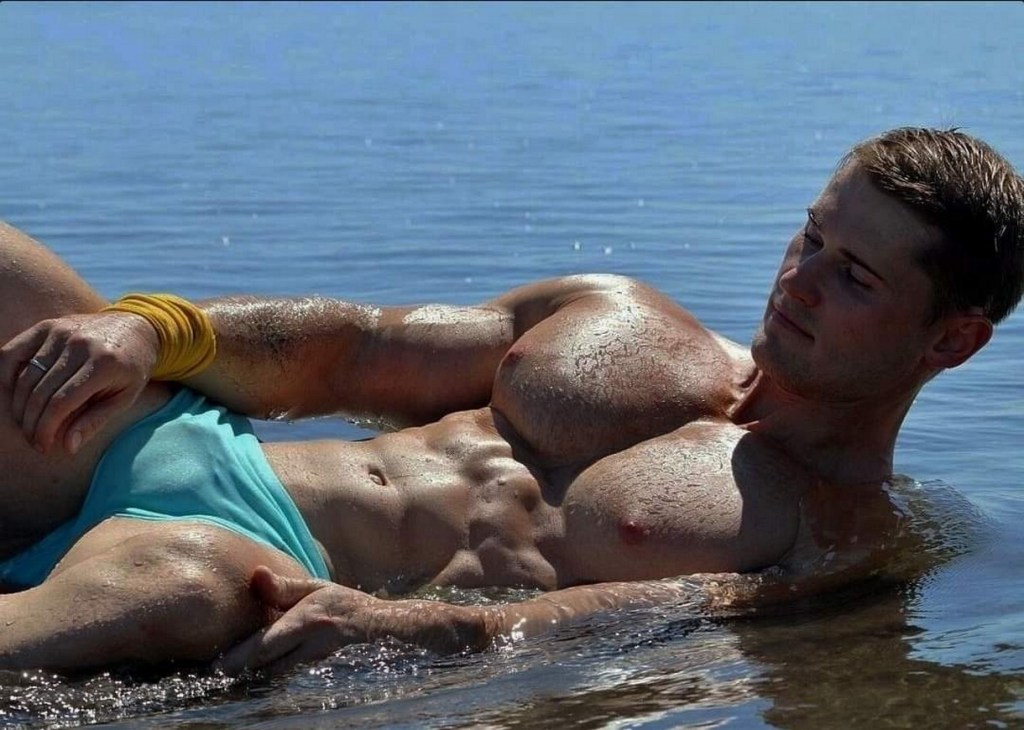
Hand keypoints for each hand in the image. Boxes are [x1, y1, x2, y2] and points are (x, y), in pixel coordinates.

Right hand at [0, 312, 158, 453]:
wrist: (138, 328)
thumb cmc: (132, 368)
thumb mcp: (125, 397)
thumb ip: (95, 421)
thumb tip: (68, 447)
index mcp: (103, 365)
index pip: (61, 403)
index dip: (46, 429)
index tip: (43, 446)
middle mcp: (80, 345)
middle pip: (40, 392)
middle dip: (31, 422)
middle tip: (32, 439)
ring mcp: (61, 332)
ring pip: (25, 375)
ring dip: (18, 405)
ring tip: (25, 423)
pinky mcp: (48, 325)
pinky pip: (13, 351)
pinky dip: (6, 374)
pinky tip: (14, 395)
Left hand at [217, 566, 490, 674]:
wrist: (391, 626)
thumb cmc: (347, 604)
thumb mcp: (318, 589)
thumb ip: (285, 587)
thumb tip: (253, 576)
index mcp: (308, 618)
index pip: (266, 641)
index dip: (240, 656)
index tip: (219, 666)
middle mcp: (314, 641)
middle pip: (270, 663)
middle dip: (245, 668)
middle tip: (219, 674)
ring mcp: (321, 658)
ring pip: (281, 672)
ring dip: (260, 673)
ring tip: (236, 675)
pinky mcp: (326, 668)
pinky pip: (295, 673)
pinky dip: (279, 673)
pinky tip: (265, 673)